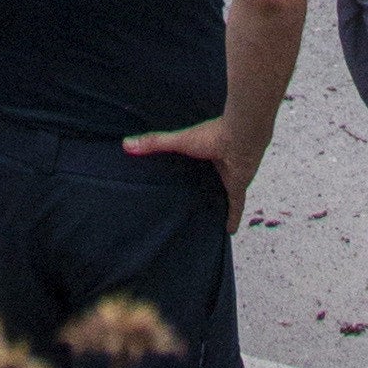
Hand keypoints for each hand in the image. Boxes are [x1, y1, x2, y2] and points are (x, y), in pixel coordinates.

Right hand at [122, 114, 252, 230]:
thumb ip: (155, 142)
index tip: (179, 177)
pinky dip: (232, 218)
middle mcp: (217, 165)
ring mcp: (229, 177)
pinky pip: (235, 207)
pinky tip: (229, 231)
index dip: (189, 170)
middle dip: (203, 189)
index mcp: (204, 150)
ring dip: (217, 202)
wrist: (241, 137)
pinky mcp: (237, 189)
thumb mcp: (179, 140)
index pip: (195, 163)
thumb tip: (126, 144)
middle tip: (191, 202)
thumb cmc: (211, 136)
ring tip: (207, 216)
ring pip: (222, 193)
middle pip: (209, 180)